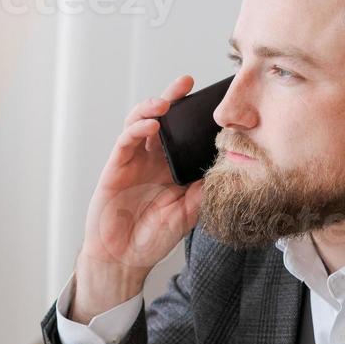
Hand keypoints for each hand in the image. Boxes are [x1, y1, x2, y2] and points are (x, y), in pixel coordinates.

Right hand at [73, 76, 206, 321]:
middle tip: (185, 83)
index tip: (212, 102)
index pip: (182, 134)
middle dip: (172, 100)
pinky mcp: (115, 169)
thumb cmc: (151, 239)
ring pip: (139, 124)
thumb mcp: (189, 213)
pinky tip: (151, 125)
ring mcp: (132, 162)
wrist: (124, 260)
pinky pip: (125, 142)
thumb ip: (204, 190)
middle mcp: (151, 160)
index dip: (193, 116)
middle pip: (161, 121)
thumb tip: (229, 167)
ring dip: (151, 109)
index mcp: (169, 169)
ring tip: (165, 103)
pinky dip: (137, 129)